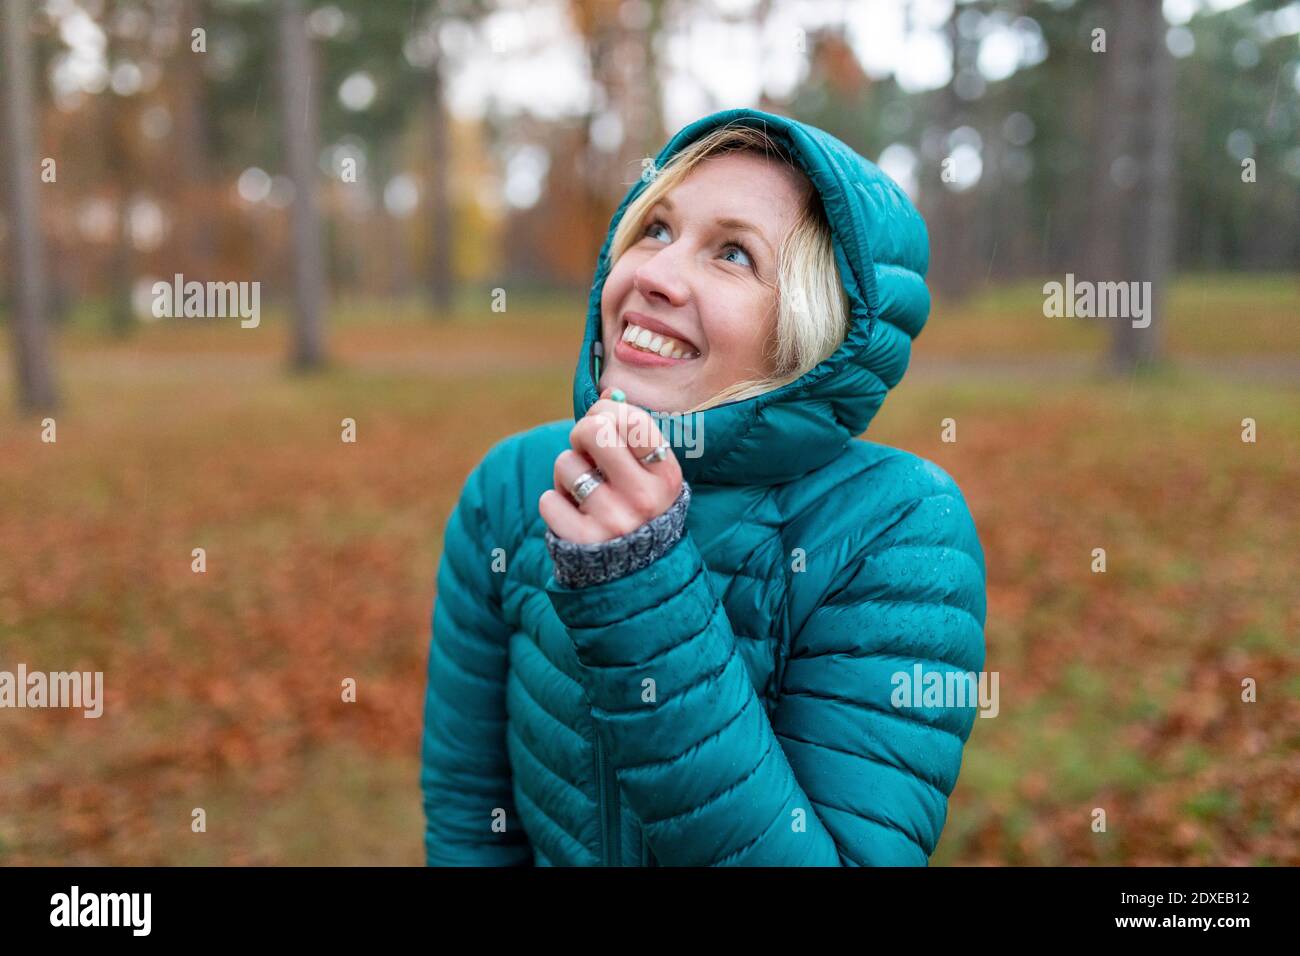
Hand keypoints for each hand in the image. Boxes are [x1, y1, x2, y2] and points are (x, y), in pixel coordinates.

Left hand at [539, 387, 683, 543]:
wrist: (637, 573)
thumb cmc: (640, 507)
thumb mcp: (651, 473)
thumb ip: (633, 432)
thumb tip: (609, 391)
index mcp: (665, 476)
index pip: (632, 419)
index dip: (609, 410)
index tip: (605, 420)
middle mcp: (643, 498)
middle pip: (594, 430)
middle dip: (581, 431)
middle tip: (586, 448)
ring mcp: (612, 520)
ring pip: (566, 463)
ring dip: (567, 472)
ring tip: (584, 489)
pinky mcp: (582, 541)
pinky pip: (547, 499)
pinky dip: (554, 503)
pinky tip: (573, 513)